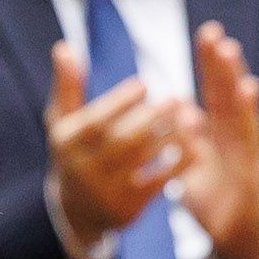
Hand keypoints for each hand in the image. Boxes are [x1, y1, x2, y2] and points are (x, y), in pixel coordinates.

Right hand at [44, 37, 186, 256]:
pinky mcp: (128, 210)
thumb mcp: (63, 121)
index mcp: (65, 143)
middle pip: (121, 141)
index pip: (96, 120)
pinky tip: (195, 145)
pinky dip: (178, 163)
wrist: (79, 211)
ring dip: (170, 136)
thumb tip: (64, 47)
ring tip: (189, 117)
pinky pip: (159, 183)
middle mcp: (81, 170)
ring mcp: (105, 192)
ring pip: (143, 160)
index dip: (120, 101)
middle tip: (176, 98)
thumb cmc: (76, 152)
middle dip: (151, 118)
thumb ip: (67, 86)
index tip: (144, 84)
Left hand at [170, 22, 258, 258]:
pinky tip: (249, 87)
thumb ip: (185, 140)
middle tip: (213, 30)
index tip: (206, 34)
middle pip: (228, 93)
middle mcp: (236, 136)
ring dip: (234, 78)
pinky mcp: (255, 165)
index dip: (211, 65)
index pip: (216, 92)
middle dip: (221, 63)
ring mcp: (247, 148)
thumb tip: (177, 106)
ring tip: (229, 50)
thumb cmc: (214, 202)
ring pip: (240, 108)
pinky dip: (249, 111)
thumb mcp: (191, 168)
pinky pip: (250, 134)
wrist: (237, 238)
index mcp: (220, 133)